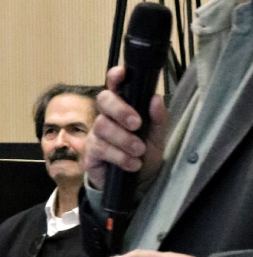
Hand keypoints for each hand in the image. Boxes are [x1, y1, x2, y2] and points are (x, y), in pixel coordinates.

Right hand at [84, 66, 168, 190]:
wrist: (137, 183)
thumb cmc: (146, 152)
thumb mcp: (158, 136)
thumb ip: (159, 118)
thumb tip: (156, 98)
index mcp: (123, 106)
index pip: (115, 86)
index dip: (115, 77)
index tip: (121, 73)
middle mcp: (107, 116)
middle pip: (103, 100)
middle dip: (120, 110)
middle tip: (137, 124)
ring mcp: (96, 134)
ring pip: (103, 126)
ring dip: (124, 140)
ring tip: (139, 151)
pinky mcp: (90, 153)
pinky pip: (100, 148)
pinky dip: (120, 156)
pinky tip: (132, 164)